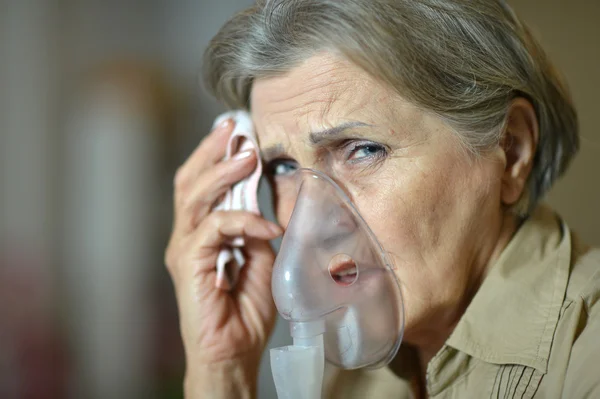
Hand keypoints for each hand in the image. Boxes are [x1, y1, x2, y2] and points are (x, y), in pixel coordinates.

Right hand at [164, 119, 280, 396]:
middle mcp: (188, 235)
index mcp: (203, 232)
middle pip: (190, 181)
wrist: (235, 349)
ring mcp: (185, 247)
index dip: (215, 155)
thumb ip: (255, 227)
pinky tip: (267, 227)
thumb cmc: (247, 308)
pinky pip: (215, 228)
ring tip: (247, 155)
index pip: (202, 184)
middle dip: (212, 151)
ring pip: (195, 197)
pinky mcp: (190, 261)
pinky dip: (243, 221)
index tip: (236, 131)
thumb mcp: (260, 256)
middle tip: (234, 129)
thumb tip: (264, 200)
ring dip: (222, 172)